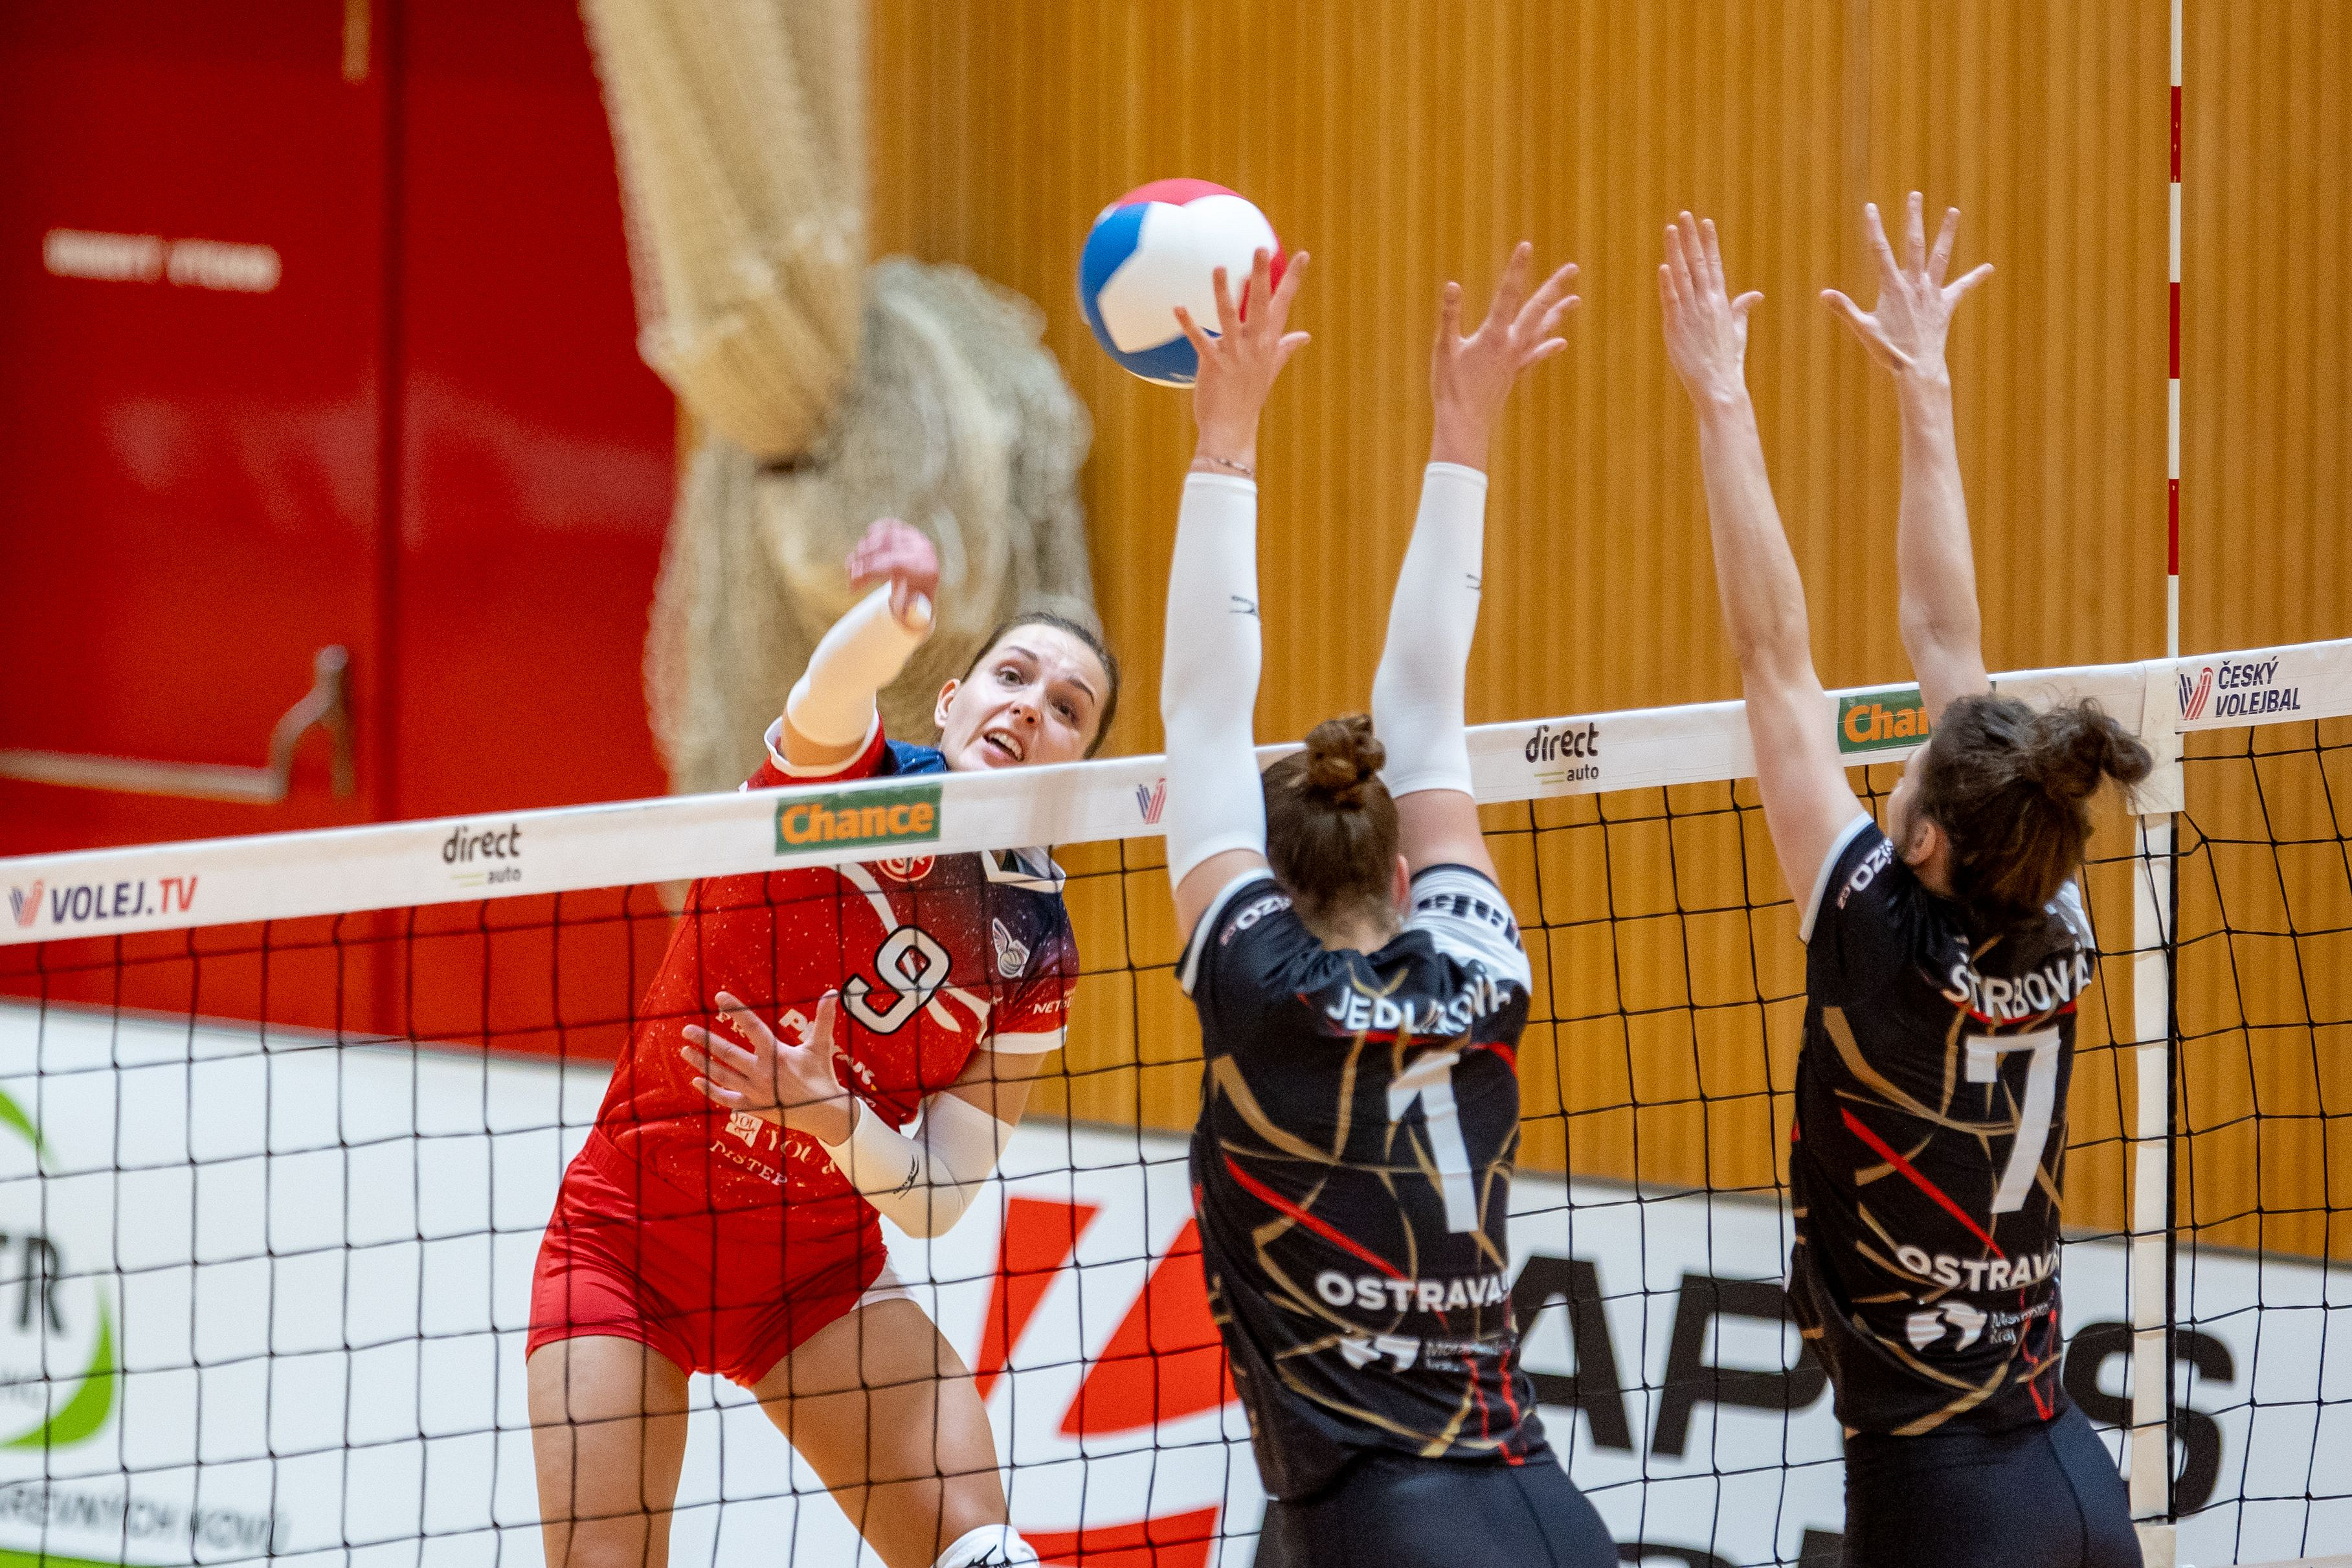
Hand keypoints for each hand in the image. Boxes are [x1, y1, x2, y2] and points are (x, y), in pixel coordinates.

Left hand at [681, 990, 858, 1144]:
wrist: (825, 1114)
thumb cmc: (822, 1076)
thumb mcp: (821, 1046)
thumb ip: (824, 1018)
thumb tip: (833, 992)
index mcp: (777, 1054)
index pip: (752, 1026)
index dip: (735, 1010)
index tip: (719, 997)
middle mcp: (762, 1072)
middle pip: (728, 1053)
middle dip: (705, 1041)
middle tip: (686, 1030)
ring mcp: (755, 1091)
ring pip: (722, 1075)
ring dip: (702, 1063)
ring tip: (684, 1051)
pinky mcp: (753, 1107)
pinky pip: (726, 1099)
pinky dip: (710, 1091)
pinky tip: (696, 1081)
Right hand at [846, 518, 938, 629]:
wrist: (924, 581)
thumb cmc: (915, 599)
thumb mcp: (915, 611)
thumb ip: (911, 614)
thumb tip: (904, 609)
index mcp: (928, 571)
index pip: (895, 565)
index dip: (871, 571)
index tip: (854, 582)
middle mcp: (923, 550)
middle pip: (887, 550)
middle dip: (863, 563)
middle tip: (850, 578)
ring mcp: (916, 537)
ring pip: (883, 537)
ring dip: (863, 550)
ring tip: (851, 567)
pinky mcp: (908, 530)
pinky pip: (887, 526)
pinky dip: (873, 534)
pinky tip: (863, 548)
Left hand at [1175, 248, 1309, 472]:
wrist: (1232, 428)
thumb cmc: (1249, 397)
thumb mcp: (1271, 370)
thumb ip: (1285, 348)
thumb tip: (1305, 336)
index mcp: (1268, 342)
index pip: (1284, 304)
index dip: (1294, 279)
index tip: (1303, 255)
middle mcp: (1254, 345)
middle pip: (1261, 304)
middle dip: (1262, 275)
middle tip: (1261, 248)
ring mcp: (1234, 354)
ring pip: (1229, 317)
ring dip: (1223, 292)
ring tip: (1219, 267)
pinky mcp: (1213, 365)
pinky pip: (1200, 341)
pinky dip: (1189, 324)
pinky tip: (1178, 306)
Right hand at [1429, 242, 1577, 469]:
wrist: (1464, 423)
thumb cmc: (1449, 387)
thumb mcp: (1444, 348)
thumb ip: (1450, 315)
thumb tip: (1452, 285)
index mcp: (1494, 335)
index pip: (1508, 294)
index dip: (1517, 269)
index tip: (1526, 246)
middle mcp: (1512, 345)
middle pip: (1537, 309)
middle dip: (1554, 287)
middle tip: (1573, 268)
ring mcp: (1516, 360)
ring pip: (1543, 330)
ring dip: (1559, 313)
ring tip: (1576, 299)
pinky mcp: (1514, 373)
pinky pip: (1536, 356)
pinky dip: (1548, 346)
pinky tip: (1561, 341)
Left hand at [1658, 213, 1761, 410]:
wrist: (1719, 385)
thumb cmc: (1728, 360)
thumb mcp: (1738, 331)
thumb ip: (1742, 309)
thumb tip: (1755, 295)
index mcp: (1721, 302)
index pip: (1714, 265)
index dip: (1709, 242)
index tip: (1705, 222)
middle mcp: (1707, 303)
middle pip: (1698, 263)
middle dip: (1691, 238)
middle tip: (1685, 215)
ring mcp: (1691, 314)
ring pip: (1682, 276)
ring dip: (1676, 251)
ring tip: (1670, 229)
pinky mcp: (1676, 327)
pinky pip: (1671, 300)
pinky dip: (1667, 283)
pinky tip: (1664, 265)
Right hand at [1821, 192, 1992, 383]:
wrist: (1918, 368)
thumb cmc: (1889, 351)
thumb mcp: (1863, 329)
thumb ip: (1844, 309)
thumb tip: (1823, 294)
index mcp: (1893, 287)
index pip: (1880, 251)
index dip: (1874, 228)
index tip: (1870, 207)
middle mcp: (1915, 284)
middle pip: (1914, 244)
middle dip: (1913, 218)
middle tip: (1915, 195)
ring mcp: (1932, 293)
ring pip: (1941, 256)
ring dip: (1947, 233)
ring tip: (1954, 211)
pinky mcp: (1945, 305)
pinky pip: (1962, 288)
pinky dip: (1975, 278)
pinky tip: (1989, 268)